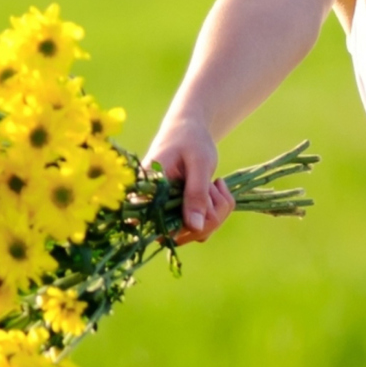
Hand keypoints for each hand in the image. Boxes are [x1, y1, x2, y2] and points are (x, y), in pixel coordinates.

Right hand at [141, 118, 235, 244]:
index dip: (187, 223)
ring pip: (196, 233)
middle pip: (181, 235)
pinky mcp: (181, 216)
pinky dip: (219, 210)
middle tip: (213, 185)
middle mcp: (152, 209)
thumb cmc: (190, 141)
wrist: (188, 131)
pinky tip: (217, 188)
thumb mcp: (198, 164)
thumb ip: (195, 194)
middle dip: (210, 214)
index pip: (159, 227)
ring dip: (217, 211)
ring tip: (214, 183)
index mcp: (146, 194)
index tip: (206, 192)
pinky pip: (204, 227)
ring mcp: (168, 214)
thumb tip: (195, 228)